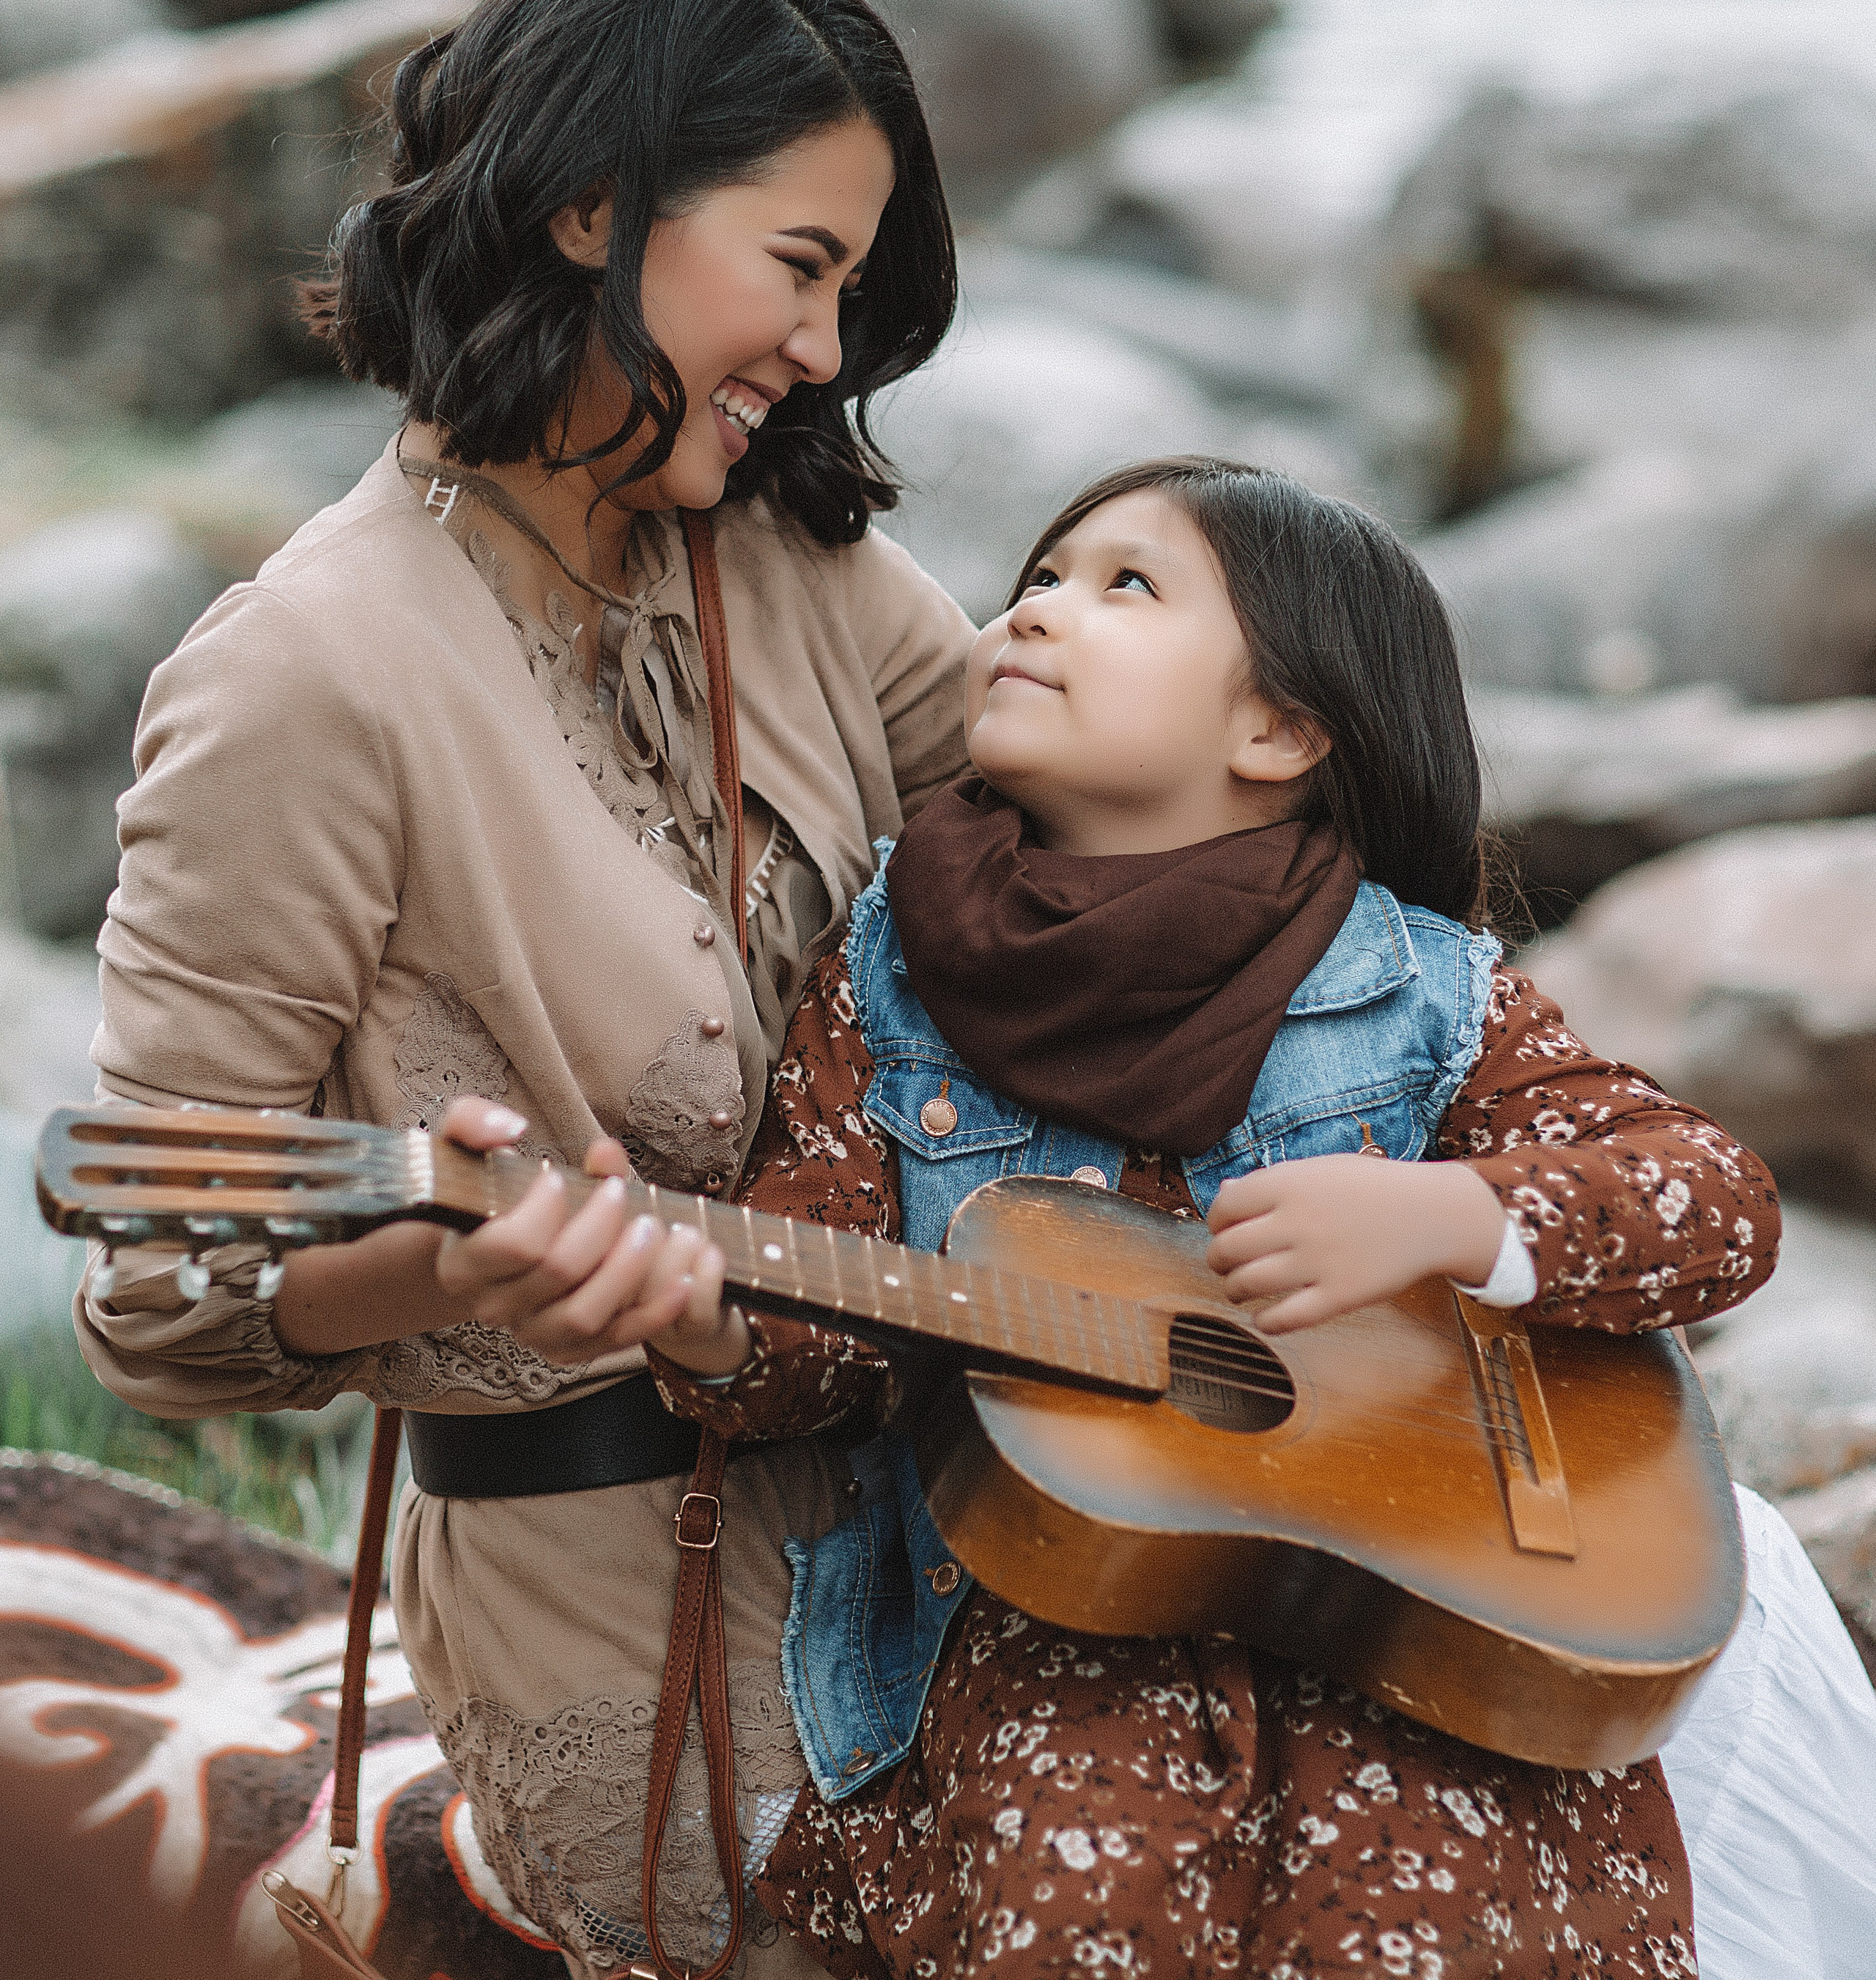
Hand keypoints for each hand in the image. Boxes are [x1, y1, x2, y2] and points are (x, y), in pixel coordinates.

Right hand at [430, 1098, 744, 1368]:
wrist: (495, 1248)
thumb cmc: (488, 1191)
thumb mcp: (467, 1147)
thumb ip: (473, 1122)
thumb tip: (512, 1127)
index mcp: (464, 1263)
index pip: (512, 1244)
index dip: (544, 1209)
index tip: (557, 1177)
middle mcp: (493, 1307)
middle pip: (557, 1273)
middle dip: (599, 1226)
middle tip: (618, 1191)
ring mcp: (534, 1333)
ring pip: (585, 1316)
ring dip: (628, 1270)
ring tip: (652, 1227)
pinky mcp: (572, 1348)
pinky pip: (617, 1340)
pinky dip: (655, 1313)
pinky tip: (684, 1280)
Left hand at [1205, 1154, 1507, 1333]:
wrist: (1434, 1214)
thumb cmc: (1373, 1189)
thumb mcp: (1321, 1170)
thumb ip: (1271, 1182)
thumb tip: (1224, 1194)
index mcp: (1290, 1183)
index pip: (1224, 1206)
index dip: (1215, 1221)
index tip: (1223, 1228)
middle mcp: (1299, 1221)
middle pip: (1227, 1248)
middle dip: (1217, 1259)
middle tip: (1224, 1263)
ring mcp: (1319, 1261)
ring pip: (1246, 1284)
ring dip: (1233, 1290)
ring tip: (1239, 1289)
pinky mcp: (1339, 1296)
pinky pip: (1284, 1318)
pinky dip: (1264, 1321)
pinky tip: (1264, 1316)